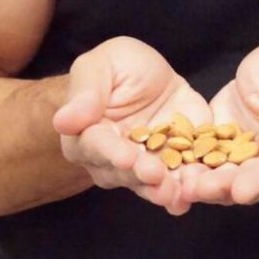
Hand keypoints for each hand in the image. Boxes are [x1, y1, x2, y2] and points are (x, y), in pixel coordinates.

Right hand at [53, 37, 210, 214]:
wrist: (154, 78)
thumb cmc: (118, 68)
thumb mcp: (102, 65)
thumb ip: (85, 92)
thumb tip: (62, 121)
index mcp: (88, 136)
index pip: (98, 146)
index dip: (112, 152)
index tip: (125, 156)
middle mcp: (113, 160)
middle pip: (125, 172)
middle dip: (141, 174)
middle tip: (155, 175)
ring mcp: (145, 167)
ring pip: (151, 184)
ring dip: (164, 190)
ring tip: (175, 193)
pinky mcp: (174, 167)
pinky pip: (181, 182)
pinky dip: (189, 188)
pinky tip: (195, 193)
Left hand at [183, 41, 258, 204]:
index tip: (242, 191)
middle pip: (252, 181)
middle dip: (224, 188)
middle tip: (199, 190)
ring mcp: (249, 163)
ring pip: (228, 181)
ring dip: (205, 186)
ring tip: (182, 186)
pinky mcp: (224, 157)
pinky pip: (209, 168)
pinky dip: (192, 173)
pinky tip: (171, 174)